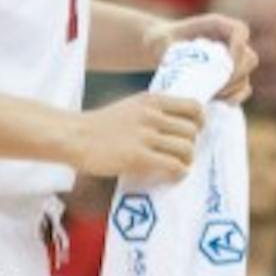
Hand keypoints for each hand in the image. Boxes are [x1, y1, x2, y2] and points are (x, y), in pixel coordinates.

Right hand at [74, 89, 205, 182]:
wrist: (75, 136)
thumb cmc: (101, 125)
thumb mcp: (131, 106)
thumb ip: (153, 111)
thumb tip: (177, 124)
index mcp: (152, 100)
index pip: (193, 106)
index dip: (200, 121)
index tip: (196, 131)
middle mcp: (152, 115)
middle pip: (192, 130)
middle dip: (192, 144)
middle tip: (183, 153)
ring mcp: (145, 135)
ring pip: (186, 148)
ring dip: (187, 160)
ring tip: (180, 165)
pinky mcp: (138, 156)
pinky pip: (173, 165)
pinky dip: (179, 172)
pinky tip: (174, 175)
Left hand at [159, 11, 257, 105]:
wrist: (162, 50)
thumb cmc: (160, 40)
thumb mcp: (158, 39)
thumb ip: (162, 45)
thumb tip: (169, 60)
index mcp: (218, 25)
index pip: (240, 31)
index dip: (239, 47)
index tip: (227, 64)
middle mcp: (230, 41)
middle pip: (249, 58)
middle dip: (237, 75)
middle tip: (219, 88)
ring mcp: (232, 60)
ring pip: (246, 76)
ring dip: (236, 89)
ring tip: (217, 97)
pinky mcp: (229, 77)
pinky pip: (243, 89)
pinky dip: (236, 97)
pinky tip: (222, 103)